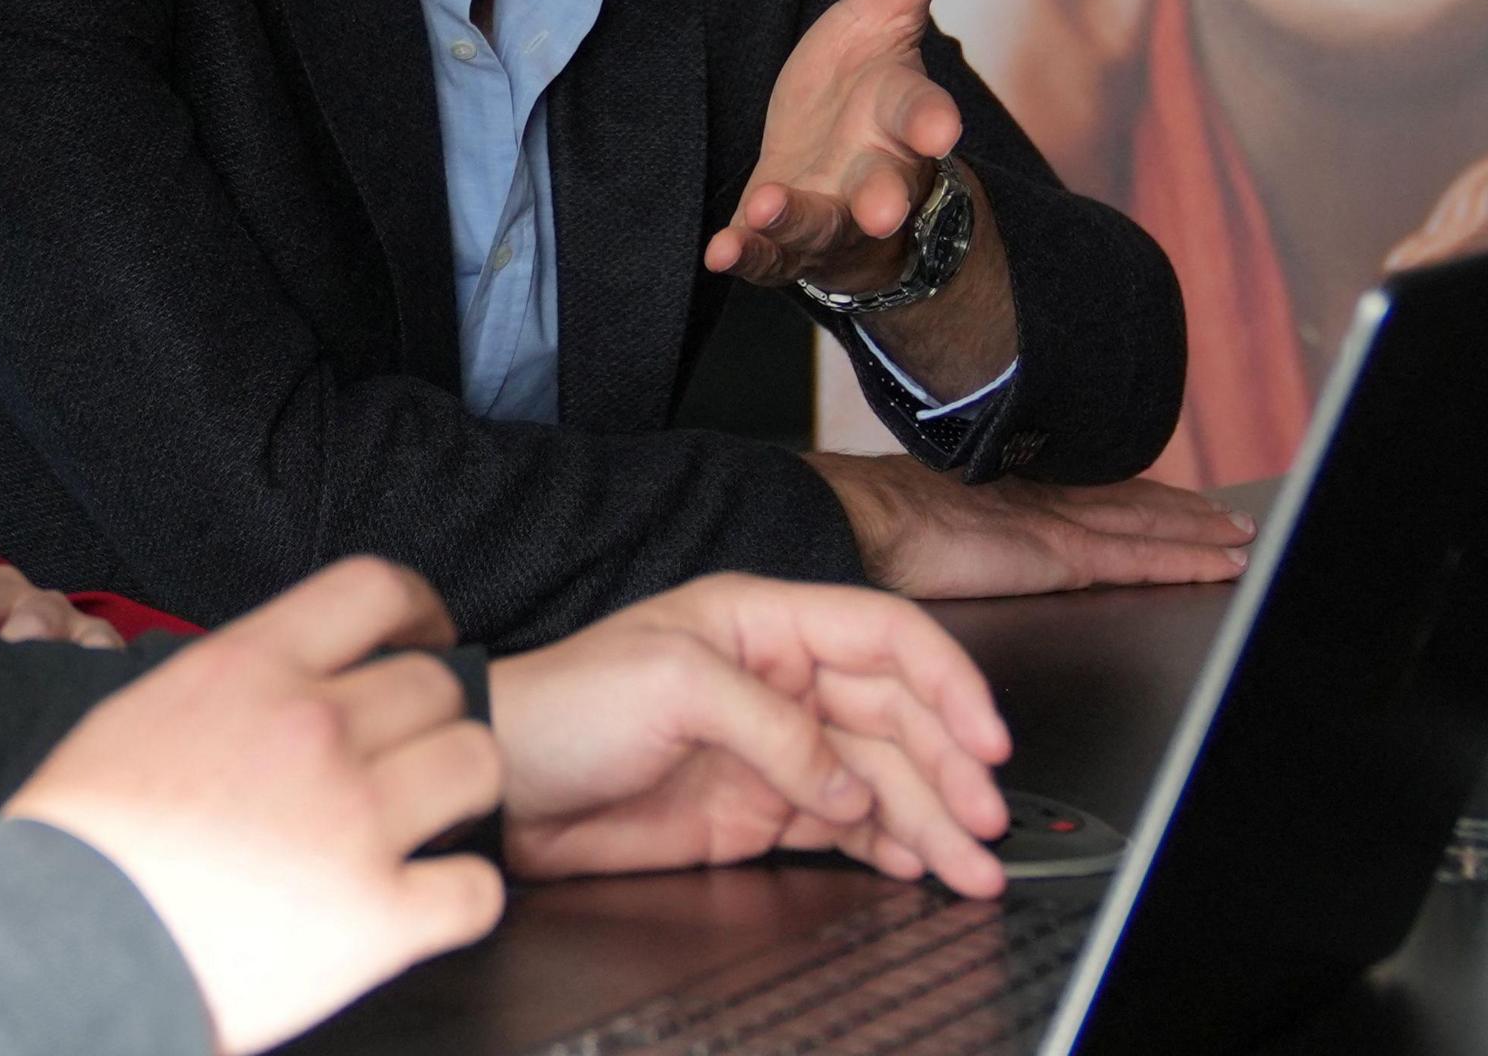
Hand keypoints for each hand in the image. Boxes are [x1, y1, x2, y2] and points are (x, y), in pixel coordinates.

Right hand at [7, 559, 503, 1055]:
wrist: (54, 946)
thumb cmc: (81, 845)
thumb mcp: (144, 714)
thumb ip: (230, 689)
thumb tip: (279, 686)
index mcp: (248, 670)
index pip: (374, 589)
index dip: (419, 610)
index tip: (425, 637)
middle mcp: (312, 729)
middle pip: (435, 687)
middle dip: (427, 721)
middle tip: (405, 760)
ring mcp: (353, 821)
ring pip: (477, 765)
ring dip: (457, 793)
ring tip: (424, 823)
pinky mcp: (378, 917)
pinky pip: (476, 887)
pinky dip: (462, 895)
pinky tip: (426, 901)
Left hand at [493, 574, 1015, 896]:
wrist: (500, 786)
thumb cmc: (563, 705)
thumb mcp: (672, 686)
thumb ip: (773, 730)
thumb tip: (848, 784)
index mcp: (764, 622)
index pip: (885, 637)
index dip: (947, 682)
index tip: (985, 738)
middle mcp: (780, 679)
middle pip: (897, 718)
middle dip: (950, 770)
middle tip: (987, 821)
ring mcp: (774, 747)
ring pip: (880, 781)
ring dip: (931, 820)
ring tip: (972, 865)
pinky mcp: (758, 809)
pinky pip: (845, 826)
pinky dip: (887, 846)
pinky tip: (917, 864)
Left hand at [708, 0, 992, 295]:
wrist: (837, 176)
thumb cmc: (860, 94)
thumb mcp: (880, 19)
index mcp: (898, 112)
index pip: (918, 111)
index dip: (929, 120)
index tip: (941, 129)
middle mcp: (873, 171)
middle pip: (886, 185)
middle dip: (885, 195)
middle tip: (884, 209)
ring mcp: (830, 214)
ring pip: (822, 224)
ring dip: (798, 219)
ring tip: (770, 209)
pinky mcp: (785, 246)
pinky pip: (767, 257)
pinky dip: (748, 254)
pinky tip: (721, 253)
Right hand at [805, 457, 1250, 599]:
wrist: (863, 519)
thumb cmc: (871, 525)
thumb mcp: (919, 518)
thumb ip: (950, 526)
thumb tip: (941, 541)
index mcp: (1006, 489)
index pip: (1087, 489)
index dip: (1134, 491)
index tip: (1166, 494)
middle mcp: (1042, 498)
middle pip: (1130, 500)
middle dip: (1182, 509)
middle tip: (1229, 516)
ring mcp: (1058, 522)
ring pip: (1150, 524)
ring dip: (1201, 531)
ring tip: (1240, 537)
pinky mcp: (1064, 553)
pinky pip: (1144, 558)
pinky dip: (1190, 559)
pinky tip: (1222, 564)